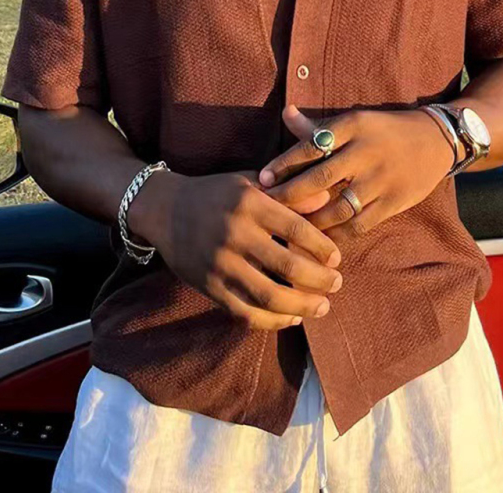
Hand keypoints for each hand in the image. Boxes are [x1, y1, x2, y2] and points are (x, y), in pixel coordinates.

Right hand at [129, 169, 342, 330]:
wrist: (164, 209)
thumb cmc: (217, 193)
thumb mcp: (250, 182)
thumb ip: (289, 193)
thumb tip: (327, 200)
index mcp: (250, 204)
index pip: (296, 229)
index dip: (321, 247)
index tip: (337, 258)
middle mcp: (235, 234)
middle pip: (287, 265)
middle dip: (319, 280)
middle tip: (337, 283)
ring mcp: (220, 263)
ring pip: (268, 295)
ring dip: (301, 306)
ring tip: (322, 307)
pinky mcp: (209, 286)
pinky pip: (244, 312)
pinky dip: (272, 320)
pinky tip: (291, 318)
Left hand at [259, 105, 454, 241]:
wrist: (436, 140)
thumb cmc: (385, 130)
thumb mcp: (355, 122)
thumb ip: (318, 127)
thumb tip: (284, 113)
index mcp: (353, 126)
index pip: (311, 145)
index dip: (284, 164)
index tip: (261, 180)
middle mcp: (366, 151)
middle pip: (321, 177)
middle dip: (291, 195)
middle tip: (267, 207)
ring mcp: (381, 179)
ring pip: (338, 207)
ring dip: (311, 221)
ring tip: (289, 228)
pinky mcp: (394, 202)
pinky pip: (359, 225)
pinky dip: (337, 235)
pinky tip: (319, 240)